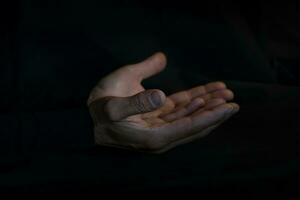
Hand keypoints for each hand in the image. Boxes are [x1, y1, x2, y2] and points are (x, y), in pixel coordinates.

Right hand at [88, 52, 238, 152]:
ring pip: (189, 115)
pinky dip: (193, 100)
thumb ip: (136, 102)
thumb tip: (160, 96)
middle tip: (232, 98)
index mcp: (152, 138)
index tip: (230, 107)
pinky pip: (179, 109)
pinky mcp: (158, 116)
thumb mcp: (113, 106)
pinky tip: (205, 92)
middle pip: (194, 124)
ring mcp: (160, 126)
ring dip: (206, 103)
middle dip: (214, 111)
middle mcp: (160, 136)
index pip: (189, 128)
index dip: (211, 117)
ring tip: (224, 91)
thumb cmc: (100, 110)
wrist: (90, 116)